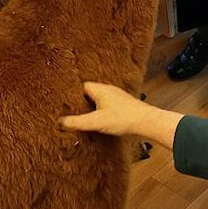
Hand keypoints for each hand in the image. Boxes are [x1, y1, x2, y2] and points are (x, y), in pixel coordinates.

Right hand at [61, 82, 181, 149]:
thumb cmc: (123, 118)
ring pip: (99, 99)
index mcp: (100, 89)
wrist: (147, 122)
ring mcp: (117, 97)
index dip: (71, 93)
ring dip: (91, 106)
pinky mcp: (123, 105)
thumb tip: (60, 121)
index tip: (63, 101)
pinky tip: (99, 120)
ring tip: (82, 115)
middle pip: (89, 92)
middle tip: (69, 109)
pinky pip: (107, 105)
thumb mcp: (96, 122)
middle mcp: (108, 90)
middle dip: (80, 100)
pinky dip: (101, 110)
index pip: (81, 86)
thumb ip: (77, 122)